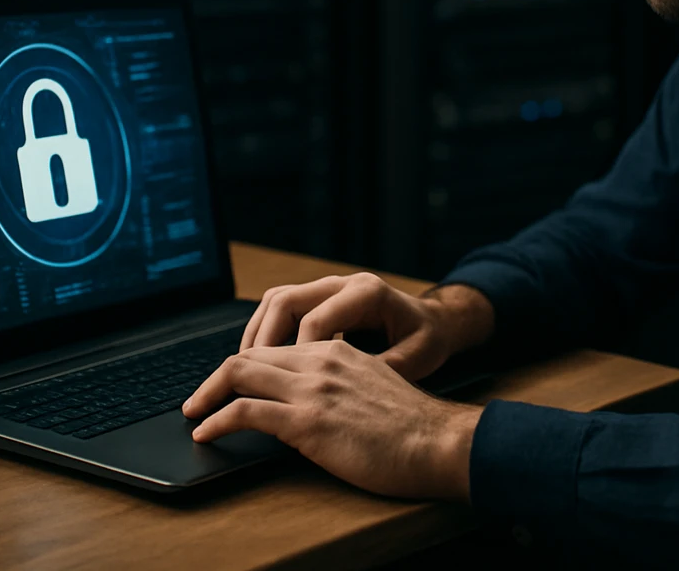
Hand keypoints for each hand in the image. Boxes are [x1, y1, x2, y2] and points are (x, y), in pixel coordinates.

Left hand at [182, 339, 483, 499]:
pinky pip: (244, 412)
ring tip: (194, 414)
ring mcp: (312, 389)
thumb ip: (341, 385)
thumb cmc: (413, 427)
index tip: (228, 386)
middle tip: (198, 400)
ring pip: (238, 375)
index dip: (243, 366)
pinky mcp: (307, 421)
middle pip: (248, 356)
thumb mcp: (374, 389)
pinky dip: (216, 421)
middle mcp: (320, 361)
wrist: (438, 442)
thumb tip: (314, 406)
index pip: (274, 348)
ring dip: (207, 395)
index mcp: (336, 351)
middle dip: (215, 378)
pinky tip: (206, 433)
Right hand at [239, 273, 492, 381]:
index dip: (295, 355)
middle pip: (285, 301)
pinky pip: (281, 307)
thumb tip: (354, 394)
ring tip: (242, 371)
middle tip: (243, 377)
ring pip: (275, 300)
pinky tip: (258, 362)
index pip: (316, 320)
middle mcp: (342, 283)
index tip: (283, 388)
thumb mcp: (419, 357)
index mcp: (366, 293)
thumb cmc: (428, 340)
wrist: (436, 320)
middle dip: (261, 340)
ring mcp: (328, 287)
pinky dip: (265, 332)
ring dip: (257, 334)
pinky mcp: (320, 297)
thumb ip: (387, 370)